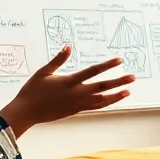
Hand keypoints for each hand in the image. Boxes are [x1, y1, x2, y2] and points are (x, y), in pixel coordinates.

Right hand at [0, 46, 134, 136]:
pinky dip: (106, 103)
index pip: (92, 71)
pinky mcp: (76, 110)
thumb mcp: (43, 72)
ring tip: (128, 90)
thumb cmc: (33, 90)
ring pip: (102, 100)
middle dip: (119, 81)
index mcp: (69, 82)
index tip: (119, 60)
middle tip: (133, 77)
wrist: (27, 112)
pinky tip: (113, 99)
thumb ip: (58, 59)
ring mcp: (77, 104)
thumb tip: (68, 46)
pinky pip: (95, 107)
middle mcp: (76, 93)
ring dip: (116, 95)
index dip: (107, 65)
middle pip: (102, 86)